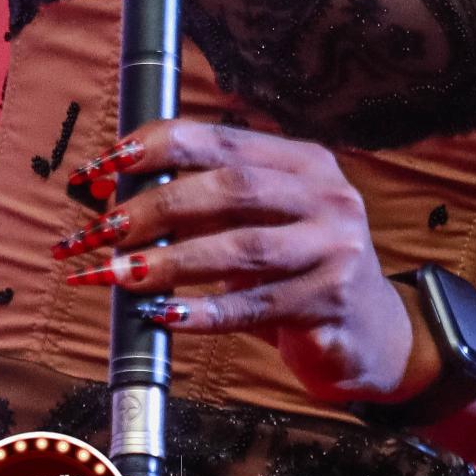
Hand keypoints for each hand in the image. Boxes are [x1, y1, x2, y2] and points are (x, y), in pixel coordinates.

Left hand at [51, 119, 431, 408]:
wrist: (371, 335)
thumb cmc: (295, 271)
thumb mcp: (261, 224)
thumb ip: (205, 205)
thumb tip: (113, 198)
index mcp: (304, 162)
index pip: (224, 140)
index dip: (161, 147)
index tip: (108, 164)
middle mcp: (326, 198)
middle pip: (233, 188)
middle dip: (159, 206)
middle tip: (104, 228)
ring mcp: (334, 251)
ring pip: (243, 248)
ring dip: (172, 261)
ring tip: (118, 274)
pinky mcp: (330, 305)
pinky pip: (254, 307)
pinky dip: (202, 312)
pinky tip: (162, 317)